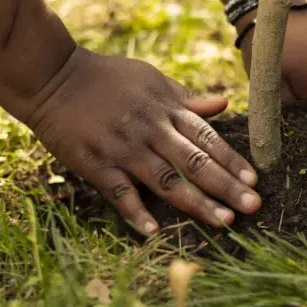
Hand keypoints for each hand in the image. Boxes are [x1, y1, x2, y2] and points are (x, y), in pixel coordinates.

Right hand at [25, 47, 261, 235]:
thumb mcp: (152, 79)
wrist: (52, 76)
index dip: (232, 160)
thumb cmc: (107, 77)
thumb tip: (224, 105)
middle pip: (195, 163)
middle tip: (252, 207)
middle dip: (226, 186)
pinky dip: (134, 211)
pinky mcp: (95, 163)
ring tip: (222, 222)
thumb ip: (186, 98)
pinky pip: (118, 191)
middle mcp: (150, 130)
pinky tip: (152, 231)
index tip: (254, 181)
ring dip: (196, 203)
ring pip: (166, 181)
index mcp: (166, 110)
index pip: (207, 138)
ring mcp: (123, 148)